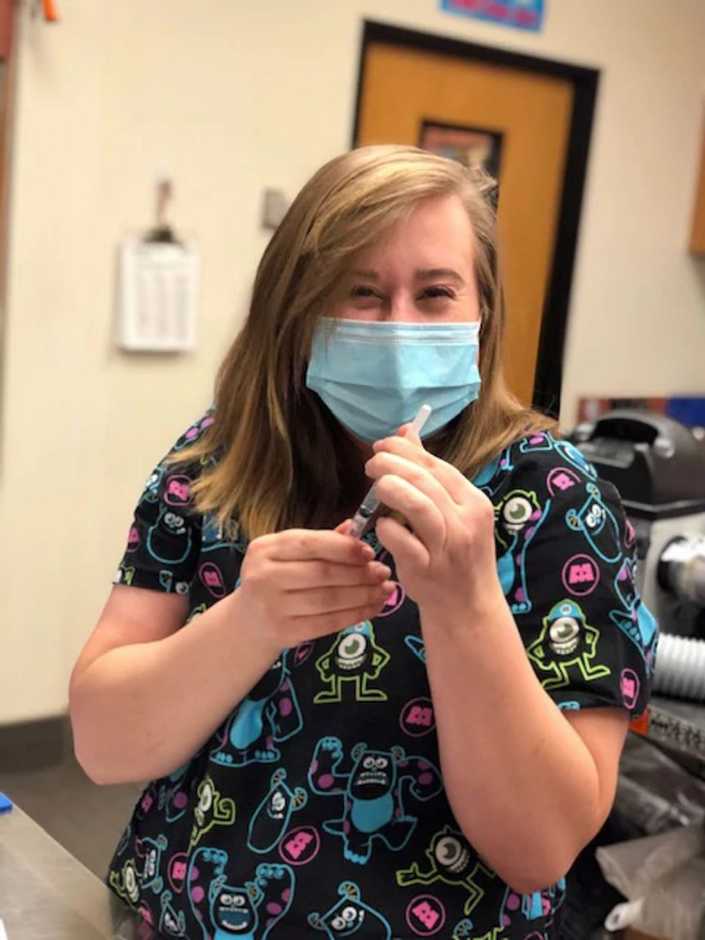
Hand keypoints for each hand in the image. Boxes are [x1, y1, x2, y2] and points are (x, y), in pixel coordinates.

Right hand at [237, 528, 395, 648]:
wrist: (248, 623)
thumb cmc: (274, 581)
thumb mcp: (288, 555)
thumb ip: (320, 541)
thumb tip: (354, 527)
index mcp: (265, 548)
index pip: (310, 544)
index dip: (344, 548)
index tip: (370, 551)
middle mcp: (263, 576)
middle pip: (322, 572)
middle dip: (359, 572)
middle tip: (383, 571)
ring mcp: (272, 606)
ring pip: (329, 599)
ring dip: (363, 594)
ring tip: (384, 589)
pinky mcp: (284, 633)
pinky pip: (329, 622)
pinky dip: (356, 614)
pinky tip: (373, 607)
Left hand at [361, 425, 499, 616]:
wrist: (468, 607)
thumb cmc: (456, 554)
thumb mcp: (454, 512)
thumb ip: (430, 474)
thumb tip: (407, 432)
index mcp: (474, 502)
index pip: (437, 466)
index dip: (406, 450)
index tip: (382, 445)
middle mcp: (465, 522)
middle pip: (425, 481)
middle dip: (392, 464)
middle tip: (371, 463)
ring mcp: (447, 547)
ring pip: (418, 506)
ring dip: (391, 489)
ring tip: (375, 485)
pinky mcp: (427, 570)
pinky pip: (403, 541)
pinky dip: (387, 529)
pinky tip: (380, 525)